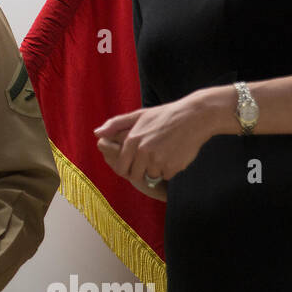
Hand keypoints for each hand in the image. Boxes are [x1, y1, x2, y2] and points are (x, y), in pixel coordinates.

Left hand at [93, 88, 226, 190]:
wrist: (194, 117)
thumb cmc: (165, 115)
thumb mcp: (139, 115)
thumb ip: (116, 124)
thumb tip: (97, 133)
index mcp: (132, 140)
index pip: (121, 167)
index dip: (128, 169)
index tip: (135, 165)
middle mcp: (142, 151)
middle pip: (135, 175)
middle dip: (141, 172)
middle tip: (152, 161)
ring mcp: (157, 160)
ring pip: (152, 176)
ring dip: (157, 170)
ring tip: (165, 153)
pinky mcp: (172, 166)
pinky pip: (167, 175)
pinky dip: (171, 169)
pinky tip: (175, 155)